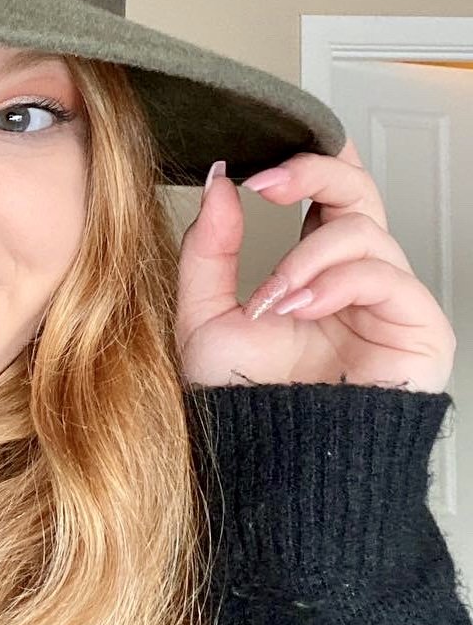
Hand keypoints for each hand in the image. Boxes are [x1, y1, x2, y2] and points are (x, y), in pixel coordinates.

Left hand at [176, 138, 455, 392]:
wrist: (271, 463)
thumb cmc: (244, 401)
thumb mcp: (204, 314)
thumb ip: (209, 248)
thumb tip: (217, 182)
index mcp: (313, 269)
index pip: (329, 193)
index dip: (309, 161)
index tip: (257, 161)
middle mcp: (356, 278)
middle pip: (358, 190)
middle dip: (312, 173)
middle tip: (264, 183)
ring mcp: (390, 302)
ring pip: (364, 230)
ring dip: (307, 255)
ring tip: (275, 297)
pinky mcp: (420, 329)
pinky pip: (385, 275)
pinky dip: (336, 281)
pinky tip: (302, 307)